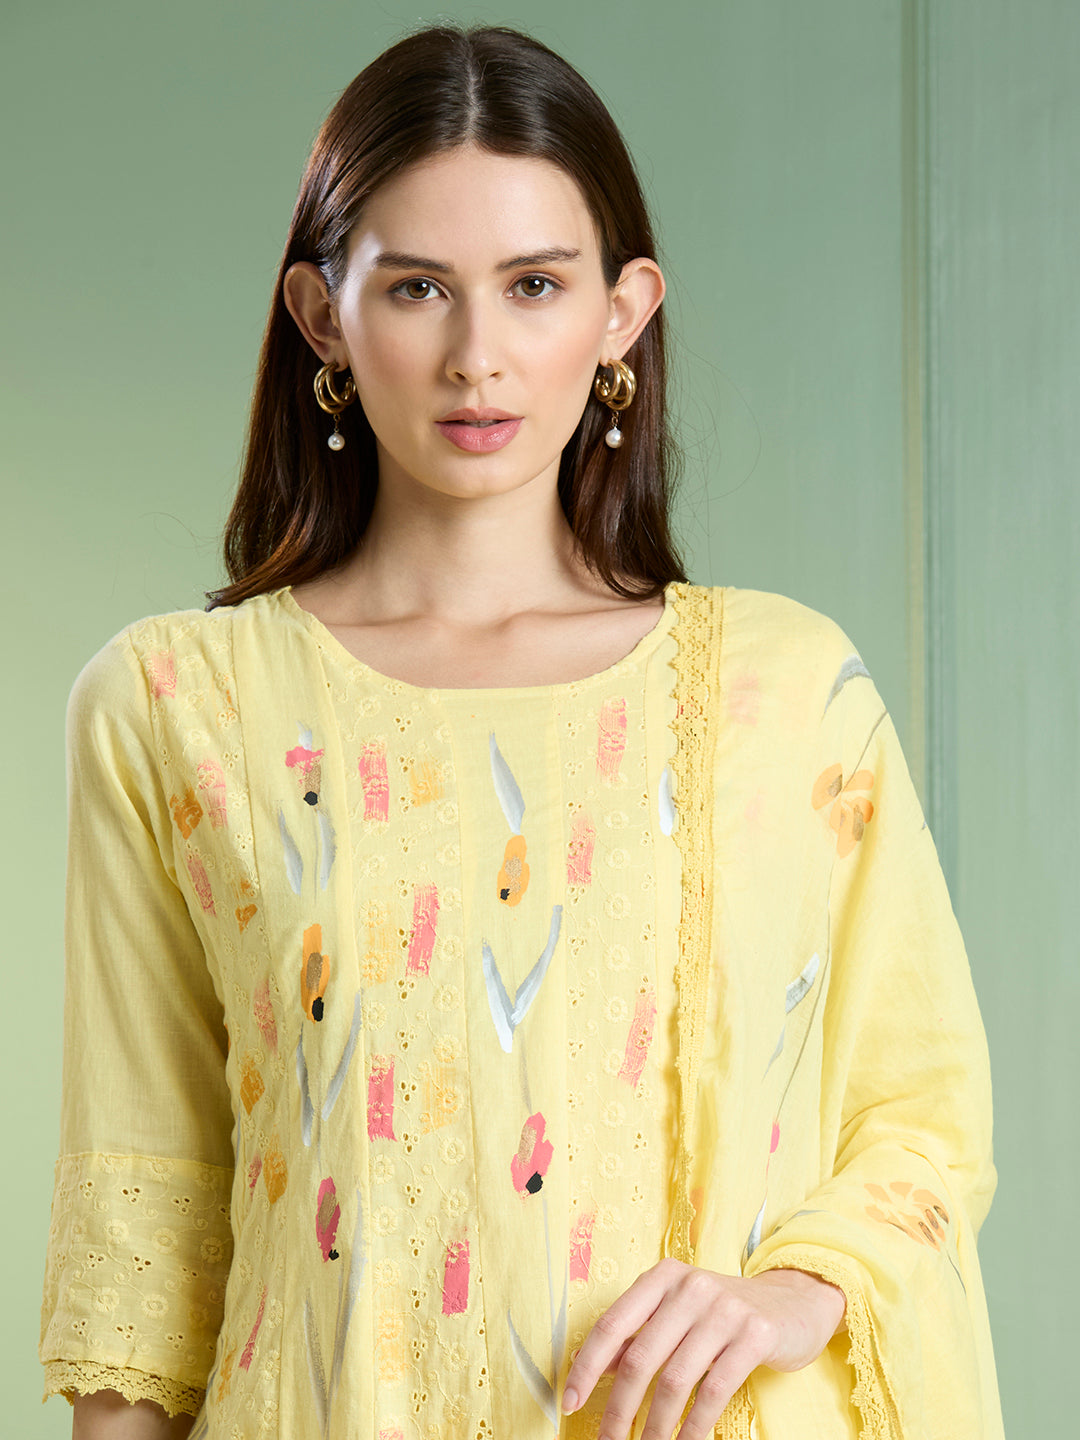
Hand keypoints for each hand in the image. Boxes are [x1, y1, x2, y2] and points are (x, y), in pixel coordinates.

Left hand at [561, 1259, 846, 1439]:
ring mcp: (724, 1310)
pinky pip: (713, 1392)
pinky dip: (694, 1426)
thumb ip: (640, 1334)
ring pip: (675, 1380)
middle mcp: (690, 1287)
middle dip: (619, 1409)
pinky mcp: (754, 1336)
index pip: (613, 1324)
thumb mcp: (678, 1311)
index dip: (587, 1366)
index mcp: (663, 1277)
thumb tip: (597, 1368)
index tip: (572, 1401)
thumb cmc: (724, 1311)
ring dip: (655, 1426)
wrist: (793, 1302)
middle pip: (640, 1359)